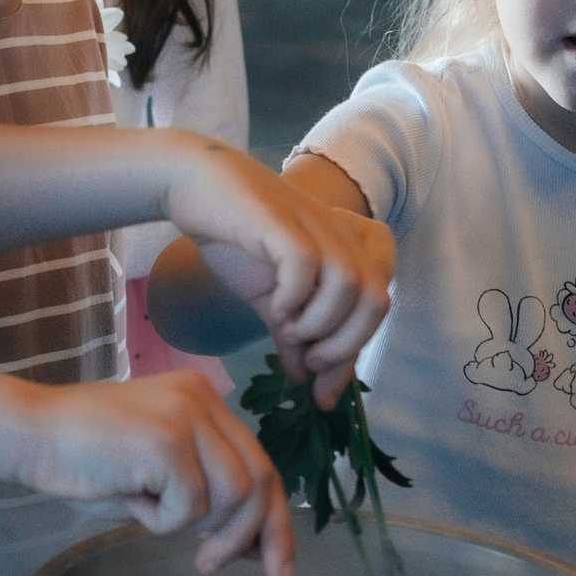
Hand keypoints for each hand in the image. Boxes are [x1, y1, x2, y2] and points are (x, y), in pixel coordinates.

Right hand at [12, 370, 294, 575]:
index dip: (275, 519)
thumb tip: (253, 547)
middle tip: (219, 568)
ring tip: (150, 516)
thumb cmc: (83, 458)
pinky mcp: (168, 439)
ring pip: (233, 497)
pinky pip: (191, 506)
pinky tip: (129, 498)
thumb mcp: (156, 476)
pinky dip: (161, 521)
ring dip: (197, 527)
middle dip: (258, 536)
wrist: (28, 434)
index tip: (277, 566)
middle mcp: (202, 399)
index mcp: (203, 399)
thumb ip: (204, 496)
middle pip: (261, 478)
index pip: (260, 462)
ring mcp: (187, 415)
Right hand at [161, 146, 392, 400]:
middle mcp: (342, 232)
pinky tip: (274, 306)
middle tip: (311, 361)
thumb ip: (295, 336)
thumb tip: (307, 382)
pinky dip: (293, 297)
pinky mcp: (281, 220)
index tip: (323, 389)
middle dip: (345, 346)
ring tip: (290, 333)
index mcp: (353, 247)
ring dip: (321, 324)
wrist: (198, 186)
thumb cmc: (241, 238)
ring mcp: (314, 223)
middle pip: (376, 301)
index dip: (353, 353)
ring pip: (350, 285)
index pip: (378, 308)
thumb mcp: (275, 297)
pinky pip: (306, 265)